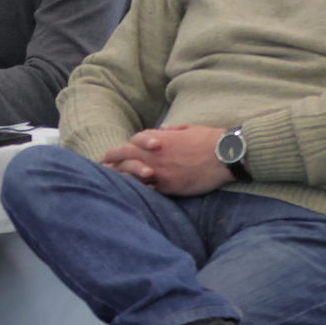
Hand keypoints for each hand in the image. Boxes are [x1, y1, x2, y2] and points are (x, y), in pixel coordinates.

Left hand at [101, 125, 232, 195]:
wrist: (224, 154)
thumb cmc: (208, 139)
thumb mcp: (186, 130)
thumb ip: (171, 131)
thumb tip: (164, 129)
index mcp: (158, 139)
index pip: (131, 144)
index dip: (119, 151)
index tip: (111, 156)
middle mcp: (155, 154)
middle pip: (125, 157)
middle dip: (111, 161)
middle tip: (101, 167)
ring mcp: (161, 171)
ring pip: (133, 175)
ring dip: (121, 178)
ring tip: (109, 182)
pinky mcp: (170, 186)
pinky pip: (149, 190)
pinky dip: (140, 191)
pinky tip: (131, 195)